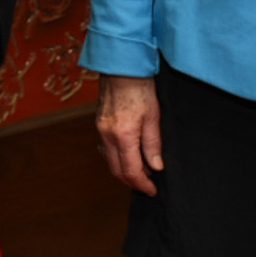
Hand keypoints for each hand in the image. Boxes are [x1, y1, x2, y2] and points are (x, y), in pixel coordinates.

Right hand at [95, 75, 163, 194]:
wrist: (121, 67)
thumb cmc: (140, 87)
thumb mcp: (153, 117)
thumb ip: (153, 145)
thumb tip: (156, 167)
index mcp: (123, 135)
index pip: (131, 171)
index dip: (143, 184)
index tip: (153, 190)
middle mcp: (107, 135)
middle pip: (117, 171)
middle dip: (132, 182)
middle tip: (148, 185)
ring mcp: (100, 130)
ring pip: (110, 161)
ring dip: (124, 171)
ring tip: (142, 171)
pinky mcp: (99, 124)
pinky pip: (105, 150)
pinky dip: (117, 159)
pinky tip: (128, 155)